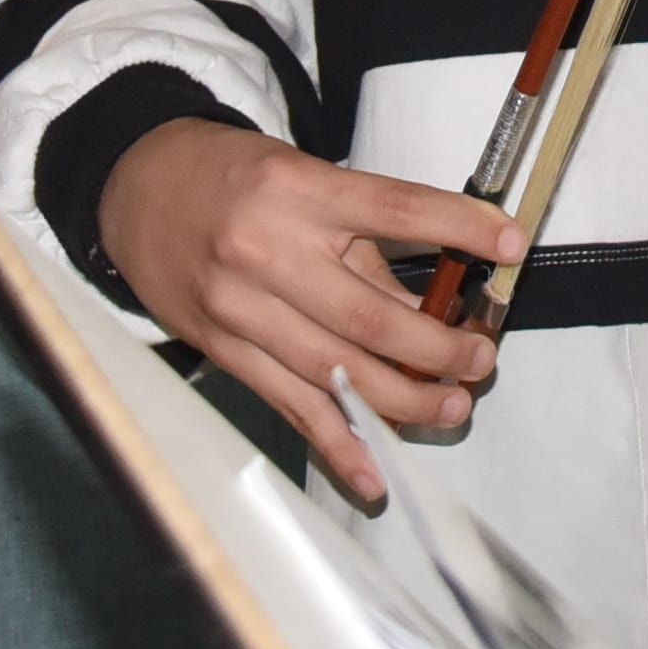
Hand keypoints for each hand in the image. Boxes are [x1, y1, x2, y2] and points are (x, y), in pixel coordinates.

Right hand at [93, 119, 516, 506]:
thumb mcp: (301, 177)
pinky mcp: (224, 350)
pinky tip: (374, 471)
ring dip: (403, 400)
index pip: (394, 210)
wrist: (136, 189)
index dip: (459, 228)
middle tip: (480, 357)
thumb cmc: (231, 178)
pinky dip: (337, 444)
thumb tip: (434, 299)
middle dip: (438, 347)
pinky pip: (290, 406)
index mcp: (297, 192)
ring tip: (451, 405)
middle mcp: (267, 252)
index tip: (510, 243)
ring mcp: (241, 308)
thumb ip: (363, 237)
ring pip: (336, 372)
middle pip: (370, 317)